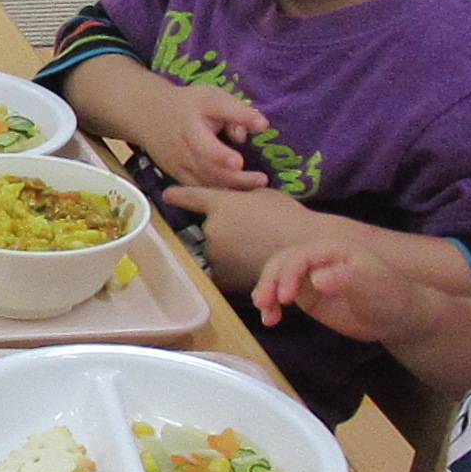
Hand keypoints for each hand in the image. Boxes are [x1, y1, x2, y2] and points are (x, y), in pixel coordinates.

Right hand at [131, 83, 271, 190]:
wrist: (149, 116)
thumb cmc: (189, 105)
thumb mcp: (212, 97)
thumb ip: (236, 111)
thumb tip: (261, 126)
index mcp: (190, 124)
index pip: (205, 139)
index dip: (220, 153)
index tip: (238, 162)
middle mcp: (182, 147)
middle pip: (207, 167)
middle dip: (234, 176)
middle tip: (261, 179)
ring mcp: (178, 164)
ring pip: (204, 181)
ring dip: (230, 187)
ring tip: (257, 187)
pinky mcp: (178, 176)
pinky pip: (199, 189)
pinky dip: (218, 193)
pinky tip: (240, 192)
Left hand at [159, 184, 316, 291]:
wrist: (303, 249)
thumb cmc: (289, 217)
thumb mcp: (264, 195)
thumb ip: (241, 196)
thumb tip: (235, 199)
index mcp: (221, 204)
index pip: (191, 197)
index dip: (178, 196)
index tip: (167, 195)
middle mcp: (211, 228)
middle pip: (209, 228)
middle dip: (224, 230)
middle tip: (251, 232)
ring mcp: (216, 254)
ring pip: (216, 251)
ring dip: (229, 251)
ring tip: (256, 249)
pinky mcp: (224, 276)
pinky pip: (223, 271)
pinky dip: (233, 268)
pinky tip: (253, 264)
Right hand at [252, 241, 429, 337]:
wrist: (399, 318)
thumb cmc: (392, 296)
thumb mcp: (374, 285)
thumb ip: (347, 278)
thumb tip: (316, 279)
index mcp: (332, 250)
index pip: (300, 255)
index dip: (288, 274)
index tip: (286, 298)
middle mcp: (316, 260)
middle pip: (282, 262)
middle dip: (270, 281)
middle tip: (264, 304)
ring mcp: (310, 278)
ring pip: (277, 278)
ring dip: (265, 293)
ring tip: (265, 315)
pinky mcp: (307, 296)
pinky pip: (281, 296)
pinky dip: (272, 306)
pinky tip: (270, 321)